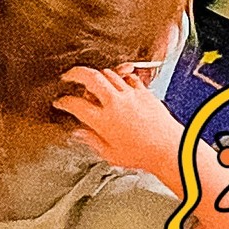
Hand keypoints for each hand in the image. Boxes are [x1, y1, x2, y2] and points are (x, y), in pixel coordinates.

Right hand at [52, 65, 183, 184]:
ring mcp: (130, 95)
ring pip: (108, 74)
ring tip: (92, 80)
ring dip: (97, 75)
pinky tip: (117, 82)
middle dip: (75, 73)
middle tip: (69, 76)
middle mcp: (115, 103)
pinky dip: (119, 76)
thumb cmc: (142, 155)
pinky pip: (128, 77)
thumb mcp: (110, 154)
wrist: (168, 148)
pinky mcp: (143, 91)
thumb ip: (92, 140)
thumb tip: (79, 133)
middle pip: (90, 78)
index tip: (60, 101)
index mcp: (103, 120)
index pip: (76, 104)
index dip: (64, 101)